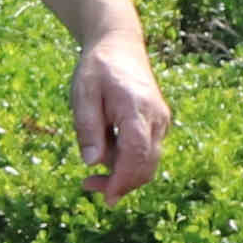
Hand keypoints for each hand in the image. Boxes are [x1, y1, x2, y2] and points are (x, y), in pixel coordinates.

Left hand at [72, 34, 170, 201]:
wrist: (119, 46)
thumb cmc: (97, 69)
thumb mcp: (82, 94)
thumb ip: (88, 128)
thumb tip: (92, 163)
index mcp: (137, 108)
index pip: (137, 153)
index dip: (123, 179)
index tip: (106, 197)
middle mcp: (156, 117)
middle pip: (146, 164)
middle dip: (121, 183)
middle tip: (87, 186)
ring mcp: (161, 121)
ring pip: (148, 161)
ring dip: (124, 174)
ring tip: (91, 174)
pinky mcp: (158, 123)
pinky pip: (147, 151)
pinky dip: (128, 161)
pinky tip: (105, 154)